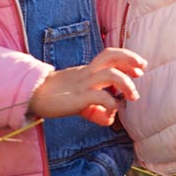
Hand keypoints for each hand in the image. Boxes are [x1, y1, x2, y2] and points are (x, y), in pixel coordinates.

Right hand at [27, 47, 146, 125]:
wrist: (33, 96)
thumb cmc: (56, 97)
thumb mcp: (80, 101)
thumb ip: (96, 108)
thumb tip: (109, 119)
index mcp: (87, 70)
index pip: (109, 56)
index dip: (127, 58)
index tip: (139, 69)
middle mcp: (87, 73)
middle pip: (111, 55)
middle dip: (130, 59)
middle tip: (142, 69)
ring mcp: (83, 84)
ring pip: (110, 75)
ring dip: (126, 84)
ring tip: (133, 96)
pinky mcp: (79, 97)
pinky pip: (101, 97)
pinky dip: (112, 105)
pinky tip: (110, 114)